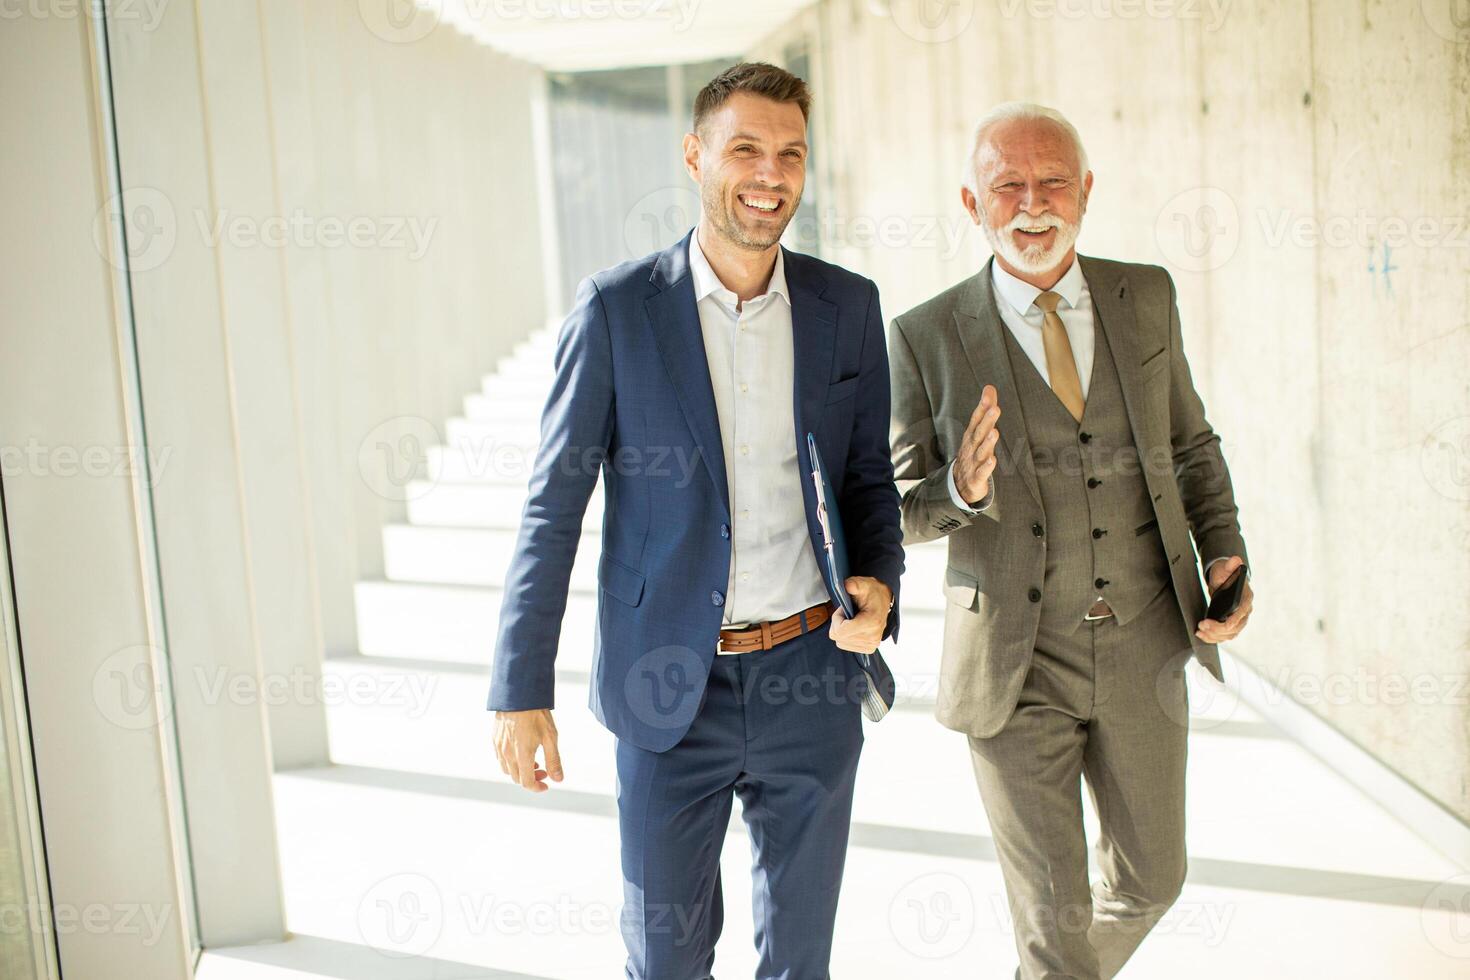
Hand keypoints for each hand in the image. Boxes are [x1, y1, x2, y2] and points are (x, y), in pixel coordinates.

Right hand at [493, 709, 562, 792]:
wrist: (519, 694)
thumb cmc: (537, 714)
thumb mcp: (550, 737)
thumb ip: (554, 760)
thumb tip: (559, 779)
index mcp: (522, 755)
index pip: (526, 782)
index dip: (537, 787)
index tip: (546, 784)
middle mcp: (507, 753)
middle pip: (516, 778)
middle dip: (531, 778)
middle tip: (543, 770)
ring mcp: (499, 746)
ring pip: (506, 769)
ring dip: (519, 771)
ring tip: (532, 760)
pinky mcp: (494, 739)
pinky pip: (500, 758)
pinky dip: (510, 761)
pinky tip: (520, 751)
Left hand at [828, 576, 892, 652]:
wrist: (883, 601)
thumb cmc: (873, 593)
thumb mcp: (864, 584)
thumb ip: (855, 584)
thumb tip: (849, 586)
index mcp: (871, 623)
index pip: (839, 631)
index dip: (837, 618)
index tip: (844, 608)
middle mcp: (873, 637)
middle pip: (838, 637)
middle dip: (838, 623)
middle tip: (848, 612)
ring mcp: (871, 645)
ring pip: (840, 642)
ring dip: (842, 629)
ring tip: (852, 619)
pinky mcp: (869, 648)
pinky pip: (845, 645)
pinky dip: (846, 636)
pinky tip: (854, 626)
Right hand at [953, 384, 1000, 503]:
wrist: (960, 484)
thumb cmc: (972, 452)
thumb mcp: (978, 431)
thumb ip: (985, 409)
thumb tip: (990, 387)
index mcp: (971, 436)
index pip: (976, 420)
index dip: (982, 408)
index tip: (989, 395)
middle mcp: (971, 447)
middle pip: (979, 433)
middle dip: (986, 421)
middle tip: (995, 409)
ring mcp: (972, 463)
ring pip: (980, 452)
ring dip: (987, 443)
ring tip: (995, 432)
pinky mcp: (976, 478)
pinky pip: (981, 473)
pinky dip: (986, 467)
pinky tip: (992, 460)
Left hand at [1195, 556, 1252, 643]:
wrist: (1223, 578)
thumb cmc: (1225, 573)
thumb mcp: (1226, 567)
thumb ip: (1230, 565)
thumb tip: (1236, 560)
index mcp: (1247, 598)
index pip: (1242, 613)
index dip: (1232, 621)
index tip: (1220, 624)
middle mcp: (1245, 611)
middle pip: (1235, 627)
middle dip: (1218, 629)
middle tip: (1202, 625)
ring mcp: (1238, 619)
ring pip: (1230, 634)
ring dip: (1214, 636)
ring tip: (1200, 631)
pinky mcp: (1230, 624)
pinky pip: (1224, 636)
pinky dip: (1213, 638)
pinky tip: (1201, 635)